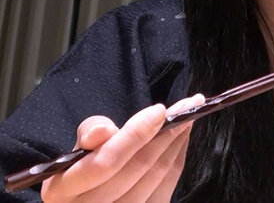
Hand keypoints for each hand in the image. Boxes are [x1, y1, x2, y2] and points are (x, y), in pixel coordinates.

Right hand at [41, 94, 204, 202]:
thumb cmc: (79, 173)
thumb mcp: (73, 152)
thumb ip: (88, 135)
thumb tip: (102, 130)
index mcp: (62, 190)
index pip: (104, 163)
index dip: (134, 135)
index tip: (160, 110)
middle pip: (137, 169)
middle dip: (167, 133)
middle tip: (190, 105)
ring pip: (156, 178)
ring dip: (177, 143)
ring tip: (189, 117)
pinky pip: (165, 189)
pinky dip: (177, 161)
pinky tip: (182, 140)